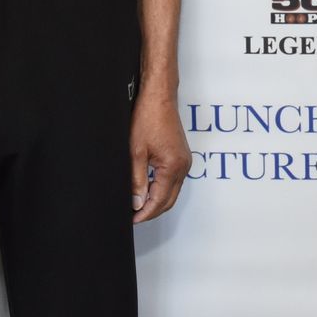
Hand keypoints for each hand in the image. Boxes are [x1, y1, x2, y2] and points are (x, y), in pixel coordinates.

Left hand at [129, 93, 191, 223]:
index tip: (132, 220)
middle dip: (151, 211)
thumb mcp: (136, 152)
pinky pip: (173, 180)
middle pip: (169, 200)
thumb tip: (137, 202)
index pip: (159, 200)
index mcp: (173, 166)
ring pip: (172, 192)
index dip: (145, 213)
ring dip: (157, 201)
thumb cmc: (148, 117)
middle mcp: (183, 166)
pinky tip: (148, 190)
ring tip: (137, 205)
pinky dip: (161, 189)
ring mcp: (185, 161)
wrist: (159, 97)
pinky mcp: (182, 156)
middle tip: (133, 217)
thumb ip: (137, 180)